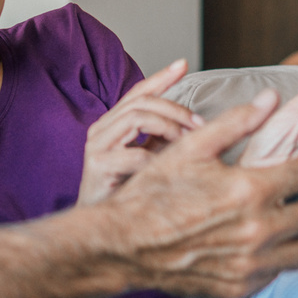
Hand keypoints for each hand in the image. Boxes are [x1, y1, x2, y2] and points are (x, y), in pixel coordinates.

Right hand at [78, 59, 203, 204]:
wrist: (103, 233)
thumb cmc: (128, 198)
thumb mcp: (151, 160)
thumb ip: (166, 139)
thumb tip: (199, 124)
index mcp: (113, 125)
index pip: (138, 92)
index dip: (161, 77)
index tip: (183, 64)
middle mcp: (101, 130)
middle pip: (142, 102)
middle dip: (177, 110)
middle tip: (201, 127)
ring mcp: (96, 147)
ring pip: (138, 117)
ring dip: (170, 128)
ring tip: (189, 145)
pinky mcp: (97, 166)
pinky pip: (135, 153)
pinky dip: (158, 160)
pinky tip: (172, 173)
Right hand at [99, 89, 297, 297]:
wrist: (123, 245)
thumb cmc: (152, 195)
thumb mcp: (190, 147)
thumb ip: (235, 122)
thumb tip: (269, 99)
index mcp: (250, 189)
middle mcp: (259, 230)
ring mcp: (253, 262)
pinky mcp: (243, 285)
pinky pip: (285, 270)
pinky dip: (294, 253)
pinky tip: (288, 241)